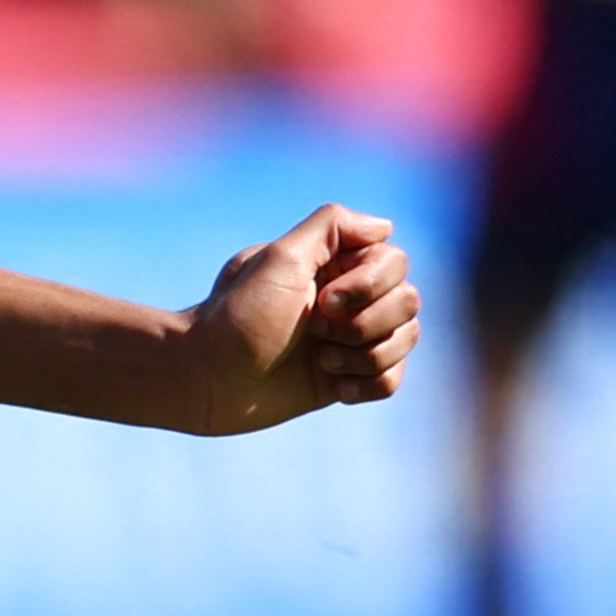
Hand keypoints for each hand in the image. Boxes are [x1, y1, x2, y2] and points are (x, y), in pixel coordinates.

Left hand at [183, 203, 419, 432]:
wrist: (207, 380)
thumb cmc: (237, 317)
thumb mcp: (279, 259)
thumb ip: (331, 228)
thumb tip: (384, 226)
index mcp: (333, 264)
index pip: (395, 262)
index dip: (369, 285)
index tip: (321, 301)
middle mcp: (347, 297)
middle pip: (408, 300)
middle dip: (366, 323)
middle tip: (315, 333)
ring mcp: (348, 338)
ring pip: (405, 338)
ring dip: (367, 354)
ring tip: (322, 361)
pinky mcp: (346, 377)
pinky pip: (392, 378)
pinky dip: (370, 383)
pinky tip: (337, 389)